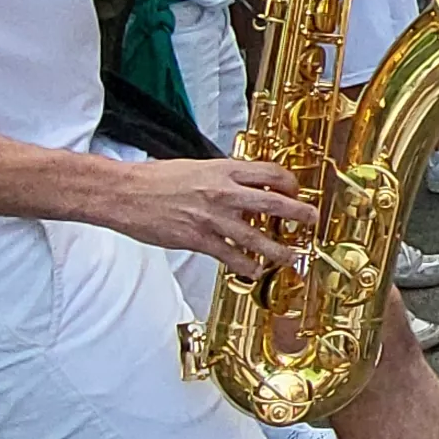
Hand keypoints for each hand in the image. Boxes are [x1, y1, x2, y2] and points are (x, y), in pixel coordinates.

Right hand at [92, 155, 313, 270]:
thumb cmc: (156, 178)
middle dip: (301, 216)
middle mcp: (224, 193)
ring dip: (280, 251)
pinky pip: (233, 257)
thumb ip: (223, 177)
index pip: (272, 174)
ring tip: (292, 258)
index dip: (290, 184)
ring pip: (259, 238)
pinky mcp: (199, 240)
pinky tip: (255, 271)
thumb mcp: (197, 167)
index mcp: (224, 170)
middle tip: (312, 223)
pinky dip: (248, 267)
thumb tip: (243, 185)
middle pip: (277, 204)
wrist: (125, 192)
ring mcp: (213, 218)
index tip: (296, 193)